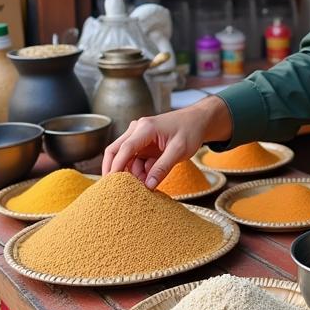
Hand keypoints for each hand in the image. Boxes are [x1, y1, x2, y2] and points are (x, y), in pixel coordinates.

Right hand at [101, 96, 231, 188]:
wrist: (198, 120)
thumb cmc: (190, 130)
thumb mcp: (179, 150)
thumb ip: (163, 167)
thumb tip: (148, 186)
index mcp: (145, 128)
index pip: (124, 149)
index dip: (116, 167)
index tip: (111, 184)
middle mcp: (137, 130)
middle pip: (116, 151)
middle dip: (115, 170)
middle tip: (114, 189)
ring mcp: (139, 137)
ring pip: (126, 158)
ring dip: (131, 173)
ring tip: (143, 186)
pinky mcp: (144, 144)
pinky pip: (135, 159)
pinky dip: (139, 170)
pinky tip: (149, 179)